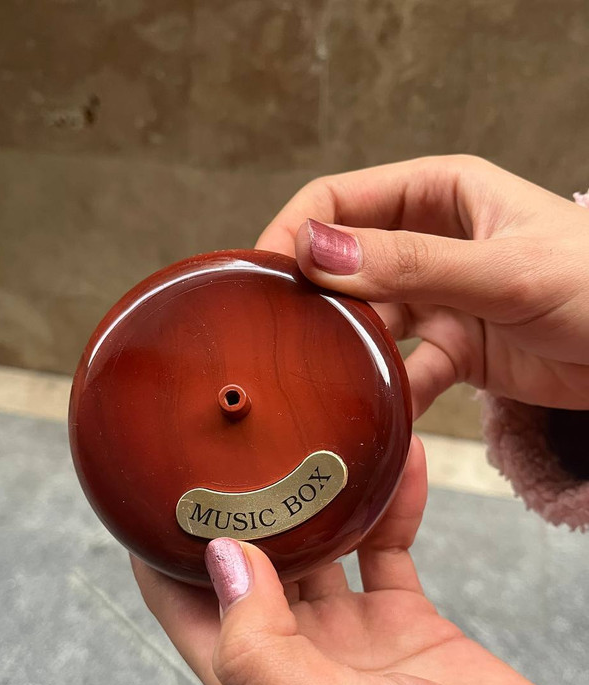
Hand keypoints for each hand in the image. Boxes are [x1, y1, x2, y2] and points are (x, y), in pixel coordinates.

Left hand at [132, 437, 583, 684]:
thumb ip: (267, 651)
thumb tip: (221, 557)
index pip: (181, 605)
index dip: (159, 547)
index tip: (157, 481)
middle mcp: (296, 656)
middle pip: (248, 564)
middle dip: (244, 503)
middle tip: (249, 436)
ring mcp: (350, 638)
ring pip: (319, 546)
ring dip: (322, 496)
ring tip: (325, 437)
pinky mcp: (403, 620)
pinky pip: (385, 547)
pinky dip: (391, 507)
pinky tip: (402, 466)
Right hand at [256, 155, 588, 416]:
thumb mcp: (502, 268)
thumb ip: (410, 263)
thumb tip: (317, 250)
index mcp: (439, 194)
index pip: (340, 200)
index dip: (295, 232)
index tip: (263, 277)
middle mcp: (430, 242)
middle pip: (346, 264)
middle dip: (315, 298)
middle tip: (281, 337)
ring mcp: (438, 298)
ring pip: (370, 321)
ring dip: (350, 348)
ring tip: (324, 377)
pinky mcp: (452, 348)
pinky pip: (405, 368)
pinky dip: (392, 389)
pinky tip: (380, 409)